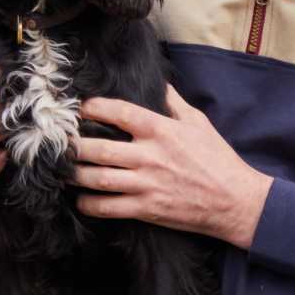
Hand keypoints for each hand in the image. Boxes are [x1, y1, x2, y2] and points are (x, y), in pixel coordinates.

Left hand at [71, 85, 272, 249]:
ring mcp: (147, 184)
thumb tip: (161, 84)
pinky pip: (109, 208)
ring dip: (76, 175)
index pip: (121, 113)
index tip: (81, 107)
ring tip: (63, 170)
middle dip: (76, 146)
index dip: (96, 107)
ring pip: (99, 179)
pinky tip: (81, 200)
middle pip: (101, 149)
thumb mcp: (199, 123)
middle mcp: (150, 156)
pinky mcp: (147, 209)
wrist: (234, 200)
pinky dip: (90, 204)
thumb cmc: (218, 159)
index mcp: (162, 130)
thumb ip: (175, 103)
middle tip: (61, 143)